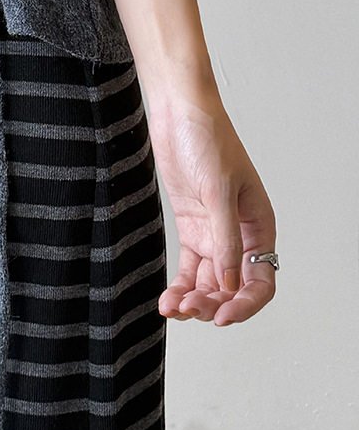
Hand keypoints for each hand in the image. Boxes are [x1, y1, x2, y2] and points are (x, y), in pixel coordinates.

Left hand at [146, 92, 276, 325]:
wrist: (179, 112)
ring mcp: (214, 233)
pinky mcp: (191, 228)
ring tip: (173, 307)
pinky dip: (181, 285)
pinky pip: (190, 268)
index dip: (245, 304)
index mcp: (259, 226)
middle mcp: (239, 235)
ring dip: (194, 299)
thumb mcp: (219, 191)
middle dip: (214, 304)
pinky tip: (168, 300)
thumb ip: (225, 239)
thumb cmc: (209, 140)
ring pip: (210, 282)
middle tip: (189, 309)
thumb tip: (230, 285)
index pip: (261, 281)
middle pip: (233, 287)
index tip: (222, 317)